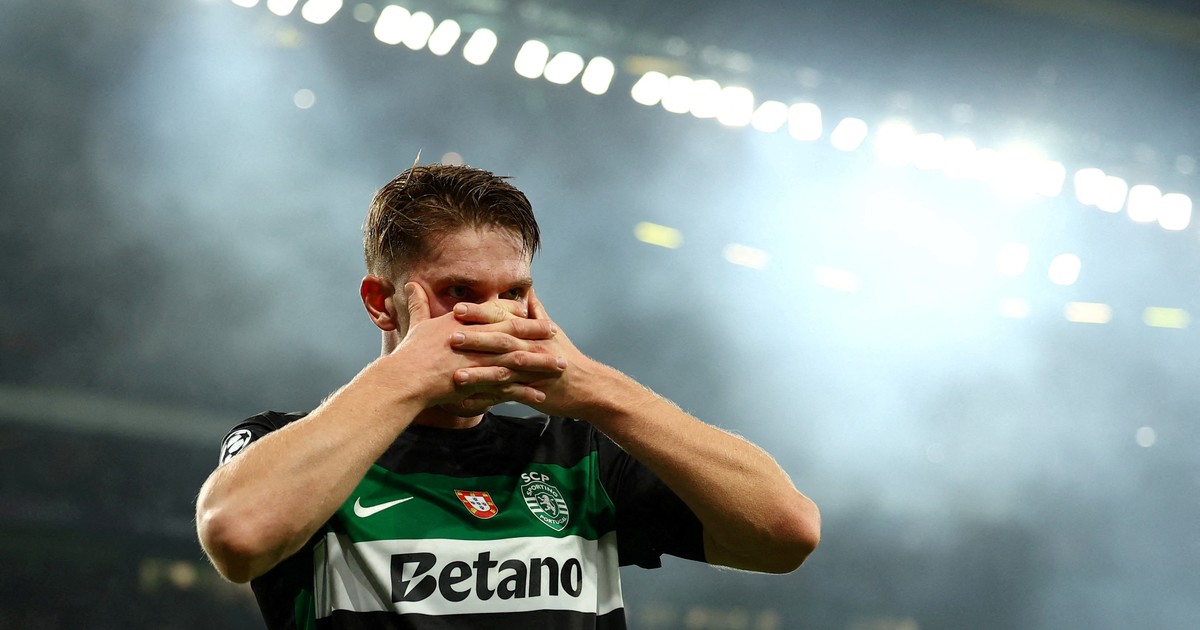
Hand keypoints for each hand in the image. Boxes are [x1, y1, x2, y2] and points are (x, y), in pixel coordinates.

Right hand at [393, 284, 563, 408]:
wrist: (409, 378)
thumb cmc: (411, 352)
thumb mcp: (417, 323)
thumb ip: (419, 304)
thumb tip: (410, 284)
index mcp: (468, 323)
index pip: (499, 313)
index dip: (517, 312)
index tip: (532, 312)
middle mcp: (480, 339)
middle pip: (516, 334)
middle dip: (538, 334)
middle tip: (556, 334)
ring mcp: (484, 361)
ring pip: (520, 360)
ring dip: (541, 363)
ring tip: (560, 365)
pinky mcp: (483, 383)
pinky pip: (510, 388)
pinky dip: (526, 391)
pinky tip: (541, 395)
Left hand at [450, 289, 592, 415]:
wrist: (586, 385)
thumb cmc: (565, 356)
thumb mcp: (552, 330)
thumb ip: (535, 311)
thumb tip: (527, 289)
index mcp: (530, 331)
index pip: (503, 317)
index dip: (480, 313)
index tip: (457, 309)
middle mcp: (529, 348)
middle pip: (500, 341)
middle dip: (475, 339)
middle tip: (450, 337)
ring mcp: (530, 371)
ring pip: (502, 370)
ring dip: (478, 373)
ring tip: (455, 376)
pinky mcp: (529, 392)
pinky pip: (505, 397)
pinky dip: (486, 401)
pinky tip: (465, 405)